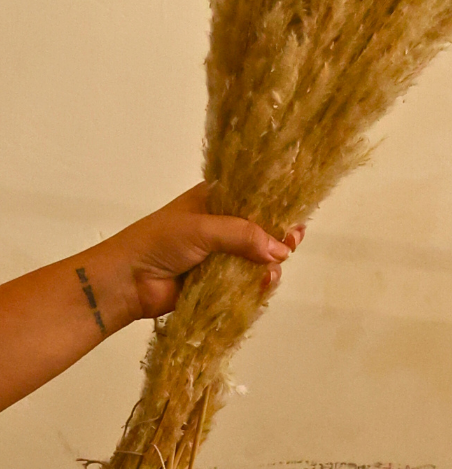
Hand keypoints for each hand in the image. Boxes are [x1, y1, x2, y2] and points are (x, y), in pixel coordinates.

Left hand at [111, 181, 305, 320]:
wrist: (126, 283)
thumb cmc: (160, 241)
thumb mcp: (203, 228)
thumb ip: (243, 236)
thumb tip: (281, 252)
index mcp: (215, 199)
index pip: (254, 196)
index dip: (277, 204)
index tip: (296, 214)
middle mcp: (221, 224)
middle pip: (260, 228)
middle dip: (279, 235)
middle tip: (294, 241)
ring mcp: (219, 254)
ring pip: (255, 257)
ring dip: (269, 262)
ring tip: (275, 269)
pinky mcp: (216, 282)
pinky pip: (244, 281)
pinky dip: (257, 284)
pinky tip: (265, 284)